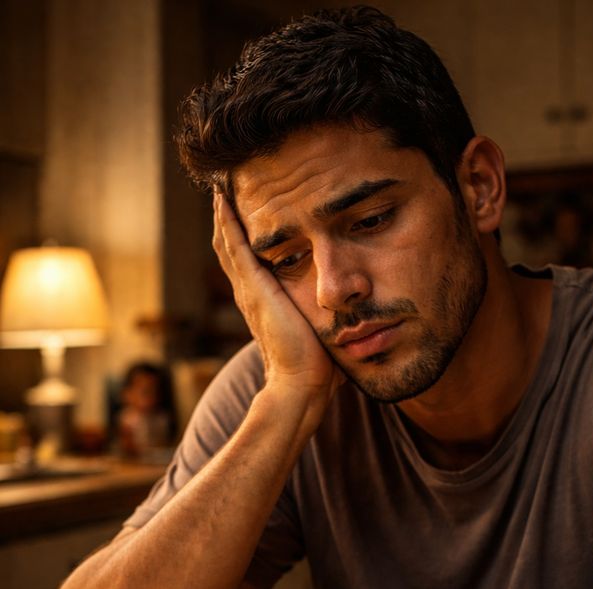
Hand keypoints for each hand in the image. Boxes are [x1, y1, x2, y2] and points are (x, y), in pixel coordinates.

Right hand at [212, 193, 341, 407]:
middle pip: (232, 248)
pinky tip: (222, 198)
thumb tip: (360, 318)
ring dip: (223, 215)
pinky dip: (227, 222)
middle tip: (225, 189)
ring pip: (228, 243)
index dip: (247, 238)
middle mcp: (250, 294)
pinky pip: (234, 247)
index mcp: (264, 303)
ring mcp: (248, 291)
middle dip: (228, 219)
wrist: (301, 384)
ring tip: (220, 186)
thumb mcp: (323, 331)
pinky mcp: (253, 288)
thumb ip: (332, 318)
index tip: (248, 212)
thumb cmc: (317, 368)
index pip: (251, 262)